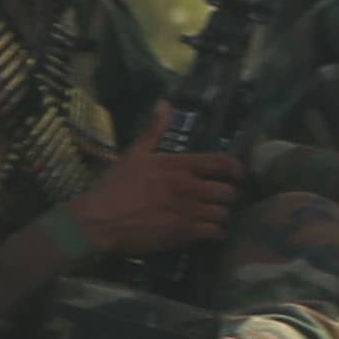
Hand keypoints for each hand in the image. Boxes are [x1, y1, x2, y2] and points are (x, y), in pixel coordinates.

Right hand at [70, 115, 244, 257]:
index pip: (220, 162)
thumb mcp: (134, 154)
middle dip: (228, 196)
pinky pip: (214, 233)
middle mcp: (188, 186)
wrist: (100, 221)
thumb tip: (165, 104)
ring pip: (223, 214)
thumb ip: (154, 131)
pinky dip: (216, 233)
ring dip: (222, 216)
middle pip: (228, 192)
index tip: (239, 175)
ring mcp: (187, 211)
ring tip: (216, 217)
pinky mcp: (183, 234)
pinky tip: (210, 233)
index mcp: (177, 165)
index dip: (236, 169)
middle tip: (223, 199)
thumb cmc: (116, 187)